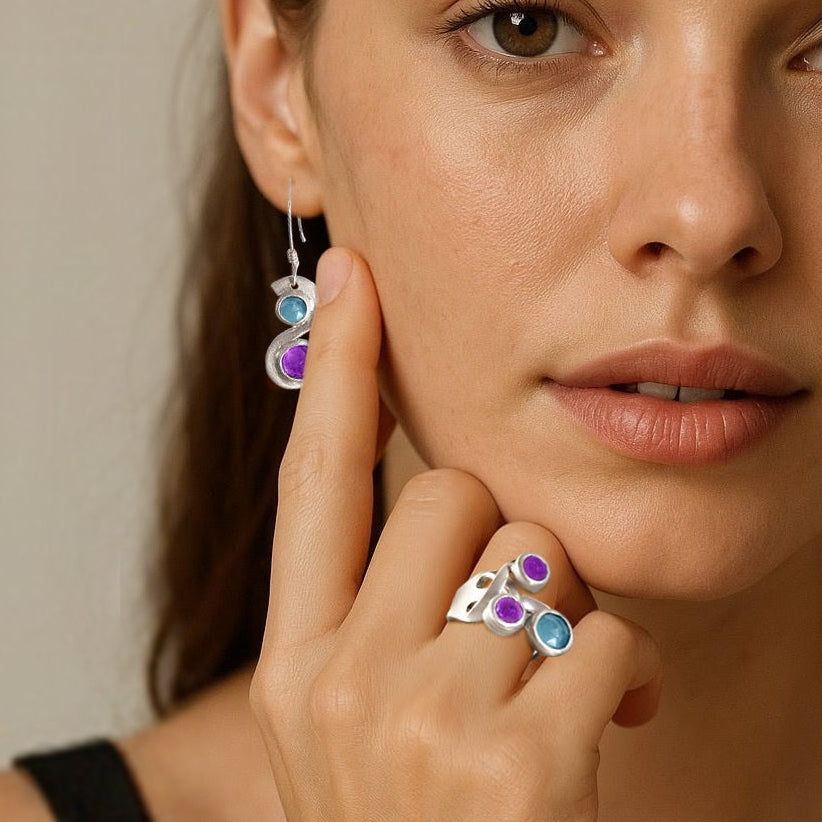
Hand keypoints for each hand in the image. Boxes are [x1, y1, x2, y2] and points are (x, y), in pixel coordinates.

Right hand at [250, 247, 662, 820]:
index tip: (353, 277)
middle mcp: (340, 683)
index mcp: (297, 667)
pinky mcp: (512, 765)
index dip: (337, 371)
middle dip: (498, 541)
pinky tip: (600, 738)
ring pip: (532, 554)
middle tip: (507, 627)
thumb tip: (448, 508)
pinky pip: (602, 635)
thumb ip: (385, 611)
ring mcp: (419, 724)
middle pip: (450, 497)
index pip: (314, 482)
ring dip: (558, 612)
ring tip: (545, 694)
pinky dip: (622, 678)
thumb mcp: (364, 724)